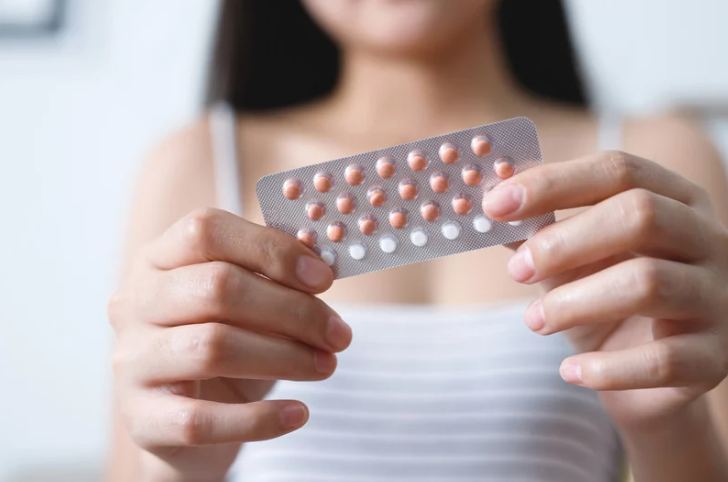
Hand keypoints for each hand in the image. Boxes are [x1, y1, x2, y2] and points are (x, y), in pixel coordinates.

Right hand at [108, 208, 351, 480]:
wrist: (184, 425)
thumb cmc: (226, 349)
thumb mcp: (249, 306)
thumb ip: (275, 279)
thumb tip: (321, 267)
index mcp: (158, 260)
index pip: (206, 231)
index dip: (271, 249)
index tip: (324, 279)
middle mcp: (134, 303)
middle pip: (217, 287)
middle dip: (293, 310)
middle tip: (339, 334)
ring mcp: (131, 361)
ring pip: (212, 347)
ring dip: (285, 358)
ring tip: (327, 366)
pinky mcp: (141, 419)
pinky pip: (203, 419)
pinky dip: (260, 419)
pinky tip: (298, 414)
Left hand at [483, 151, 727, 429]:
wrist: (647, 376)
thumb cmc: (604, 301)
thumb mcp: (569, 261)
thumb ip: (535, 233)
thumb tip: (486, 208)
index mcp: (673, 199)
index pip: (618, 170)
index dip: (552, 183)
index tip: (495, 204)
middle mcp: (708, 238)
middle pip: (640, 215)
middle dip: (565, 241)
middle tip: (517, 270)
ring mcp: (718, 296)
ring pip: (648, 283)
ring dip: (575, 303)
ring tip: (534, 321)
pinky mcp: (716, 357)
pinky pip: (663, 360)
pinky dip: (607, 368)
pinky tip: (570, 370)